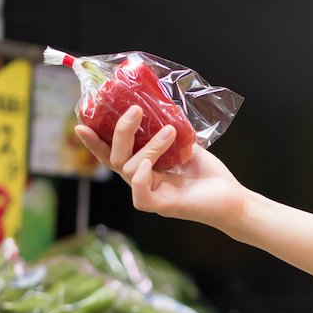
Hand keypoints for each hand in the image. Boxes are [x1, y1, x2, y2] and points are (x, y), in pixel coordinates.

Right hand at [74, 106, 248, 229]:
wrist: (232, 198)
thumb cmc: (208, 175)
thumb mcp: (185, 145)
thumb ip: (168, 130)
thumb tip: (159, 106)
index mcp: (144, 167)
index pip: (113, 154)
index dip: (95, 141)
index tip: (80, 124)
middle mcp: (142, 180)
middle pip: (116, 158)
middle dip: (120, 132)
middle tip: (134, 110)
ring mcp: (150, 194)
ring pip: (130, 169)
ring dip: (148, 147)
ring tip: (169, 131)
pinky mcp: (162, 206)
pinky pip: (140, 194)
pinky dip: (141, 177)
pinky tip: (150, 164)